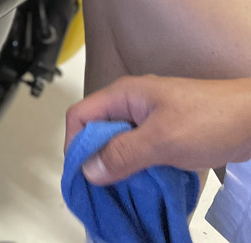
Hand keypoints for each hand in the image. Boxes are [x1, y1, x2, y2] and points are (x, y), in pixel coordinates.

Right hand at [65, 75, 250, 184]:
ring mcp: (148, 118)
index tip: (80, 175)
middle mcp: (131, 103)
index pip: (80, 116)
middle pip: (97, 131)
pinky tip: (142, 184)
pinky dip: (135, 168)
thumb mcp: (161, 139)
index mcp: (123, 94)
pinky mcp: (164, 132)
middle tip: (99, 189)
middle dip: (94, 160)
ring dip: (116, 166)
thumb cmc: (211, 118)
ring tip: (120, 190)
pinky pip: (138, 150)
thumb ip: (123, 153)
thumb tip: (90, 169)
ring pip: (118, 143)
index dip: (74, 145)